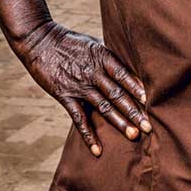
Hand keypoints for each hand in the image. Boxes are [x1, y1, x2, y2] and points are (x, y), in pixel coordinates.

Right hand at [15, 21, 149, 156]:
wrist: (39, 40)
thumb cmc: (69, 41)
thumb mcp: (93, 43)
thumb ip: (109, 55)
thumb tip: (130, 61)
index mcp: (102, 57)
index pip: (123, 74)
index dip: (137, 88)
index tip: (151, 100)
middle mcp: (93, 73)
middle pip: (117, 94)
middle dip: (134, 111)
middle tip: (148, 126)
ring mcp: (79, 86)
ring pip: (103, 107)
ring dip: (118, 122)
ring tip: (133, 135)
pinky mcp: (65, 96)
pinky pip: (79, 118)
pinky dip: (88, 135)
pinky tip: (98, 149)